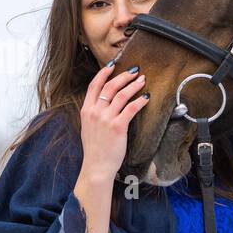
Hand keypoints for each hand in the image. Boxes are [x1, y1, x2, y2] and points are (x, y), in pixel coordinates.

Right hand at [80, 62, 148, 180]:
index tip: (112, 65)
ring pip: (122, 95)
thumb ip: (94, 113)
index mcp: (86, 110)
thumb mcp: (88, 127)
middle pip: (110, 86)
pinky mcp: (118, 127)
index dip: (103, 73)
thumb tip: (104, 102)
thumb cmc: (95, 149)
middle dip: (124, 76)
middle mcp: (95, 112)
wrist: (96, 167)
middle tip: (134, 71)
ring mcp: (106, 119)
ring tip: (142, 80)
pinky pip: (131, 108)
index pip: (94, 85)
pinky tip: (146, 97)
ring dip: (134, 85)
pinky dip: (140, 101)